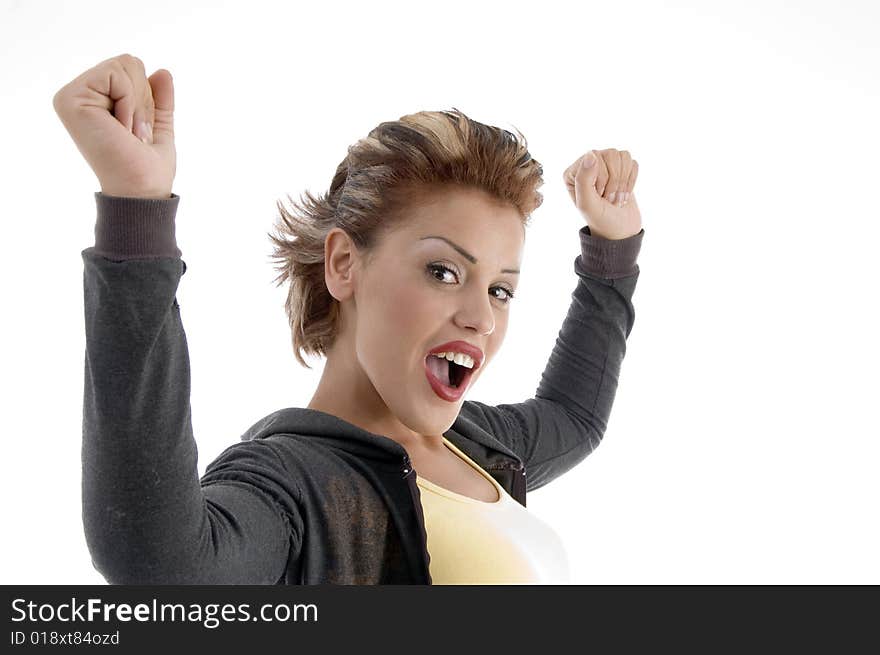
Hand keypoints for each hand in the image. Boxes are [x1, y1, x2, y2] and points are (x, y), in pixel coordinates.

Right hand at [52, 53, 175, 198]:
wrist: (140, 190)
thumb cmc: (147, 167)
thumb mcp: (157, 126)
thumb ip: (157, 99)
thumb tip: (162, 72)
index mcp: (95, 100)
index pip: (131, 68)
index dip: (148, 97)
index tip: (140, 130)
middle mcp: (78, 95)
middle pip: (128, 62)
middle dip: (144, 99)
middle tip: (134, 133)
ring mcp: (71, 96)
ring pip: (125, 65)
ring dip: (139, 104)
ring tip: (127, 132)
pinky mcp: (70, 99)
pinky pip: (116, 74)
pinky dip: (130, 103)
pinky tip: (120, 128)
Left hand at [563, 148, 641, 239]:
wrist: (619, 231)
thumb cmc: (600, 220)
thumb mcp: (587, 204)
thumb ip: (583, 179)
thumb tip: (591, 154)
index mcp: (573, 173)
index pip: (595, 156)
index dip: (602, 177)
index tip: (600, 196)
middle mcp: (587, 166)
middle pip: (611, 154)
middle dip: (614, 181)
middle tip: (610, 199)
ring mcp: (605, 166)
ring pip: (623, 156)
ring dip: (623, 181)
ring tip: (617, 197)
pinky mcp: (621, 170)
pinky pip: (632, 163)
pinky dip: (632, 180)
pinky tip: (624, 193)